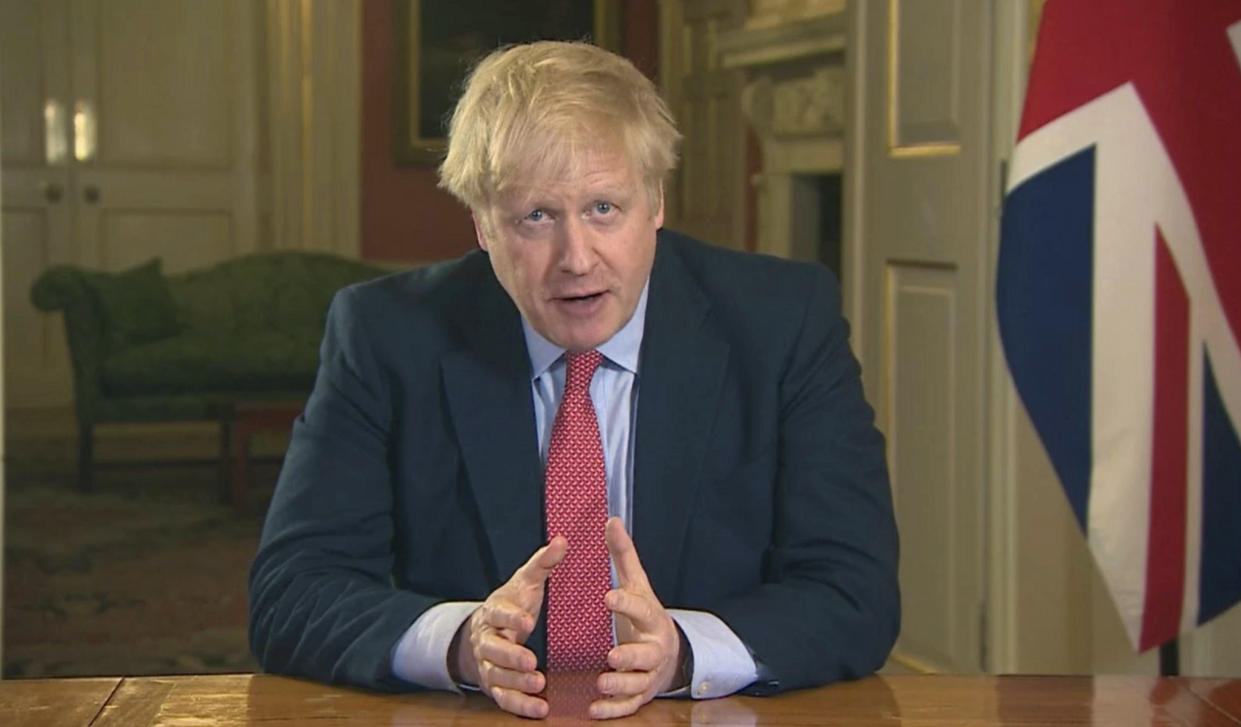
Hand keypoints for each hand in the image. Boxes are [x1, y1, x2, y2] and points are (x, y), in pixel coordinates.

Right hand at [450, 537, 566, 718]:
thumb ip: (543, 564)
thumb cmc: (513, 605)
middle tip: (531, 662)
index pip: (498, 614)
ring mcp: (489, 665)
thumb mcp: (526, 583)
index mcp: (493, 612)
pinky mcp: (495, 686)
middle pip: (493, 650)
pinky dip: (520, 706)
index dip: (510, 618)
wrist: (486, 632)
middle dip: (510, 657)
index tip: (527, 621)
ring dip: (517, 683)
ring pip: (498, 677)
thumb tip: (562, 540)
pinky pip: (504, 699)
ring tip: (539, 685)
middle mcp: (487, 640)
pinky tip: (540, 709)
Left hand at [591, 517, 685, 719]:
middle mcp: (653, 648)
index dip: (626, 603)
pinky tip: (594, 709)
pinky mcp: (641, 695)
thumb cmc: (645, 614)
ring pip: (637, 683)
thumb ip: (623, 555)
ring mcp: (648, 675)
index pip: (640, 609)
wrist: (669, 652)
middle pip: (646, 655)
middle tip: (612, 655)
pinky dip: (613, 709)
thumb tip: (612, 519)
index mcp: (651, 617)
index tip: (608, 597)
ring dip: (620, 685)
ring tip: (602, 683)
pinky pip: (629, 705)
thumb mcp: (637, 584)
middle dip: (630, 656)